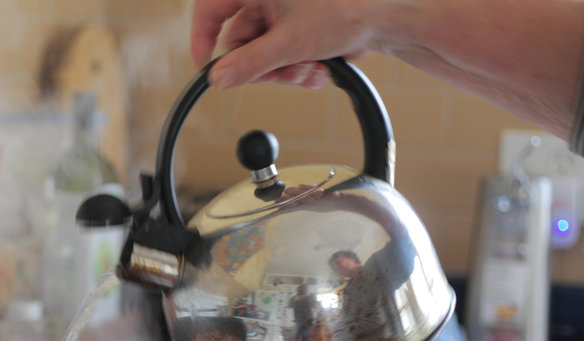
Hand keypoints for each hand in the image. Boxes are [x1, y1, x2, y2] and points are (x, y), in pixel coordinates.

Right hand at [190, 0, 380, 89]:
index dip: (203, 38)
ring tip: (307, 70)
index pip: (211, 7)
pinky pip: (282, 51)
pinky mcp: (299, 24)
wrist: (391, 17)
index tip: (207, 68)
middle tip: (277, 75)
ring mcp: (284, 9)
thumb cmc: (351, 8)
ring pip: (263, 50)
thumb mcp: (290, 42)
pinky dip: (295, 65)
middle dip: (260, 64)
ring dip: (282, 69)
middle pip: (241, 37)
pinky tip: (316, 67)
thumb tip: (218, 78)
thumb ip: (249, 64)